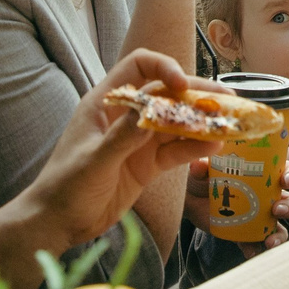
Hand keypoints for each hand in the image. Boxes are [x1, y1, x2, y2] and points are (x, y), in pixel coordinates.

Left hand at [14, 50, 217, 252]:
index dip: (163, 68)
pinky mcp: (146, 164)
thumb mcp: (93, 160)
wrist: (58, 222)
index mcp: (105, 103)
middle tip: (227, 99)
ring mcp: (138, 140)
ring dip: (202, 123)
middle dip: (196, 94)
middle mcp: (125, 116)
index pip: (138, 66)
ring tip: (229, 126)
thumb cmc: (65, 186)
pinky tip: (214, 148)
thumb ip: (121, 137)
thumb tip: (149, 111)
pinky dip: (195, 148)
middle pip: (166, 94)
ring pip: (176, 123)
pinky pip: (175, 150)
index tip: (181, 84)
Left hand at [183, 156, 288, 260]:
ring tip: (270, 241)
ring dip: (279, 235)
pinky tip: (250, 253)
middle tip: (277, 210)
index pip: (285, 172)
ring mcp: (258, 217)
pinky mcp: (245, 233)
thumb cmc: (202, 177)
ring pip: (279, 227)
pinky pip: (255, 243)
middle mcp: (266, 197)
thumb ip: (201, 167)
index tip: (285, 180)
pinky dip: (255, 249)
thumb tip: (199, 166)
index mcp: (263, 176)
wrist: (189, 199)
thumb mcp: (202, 169)